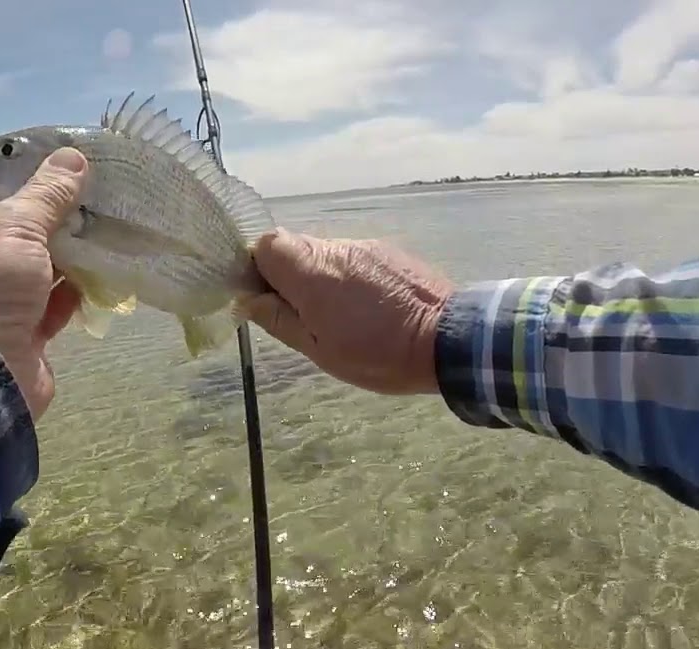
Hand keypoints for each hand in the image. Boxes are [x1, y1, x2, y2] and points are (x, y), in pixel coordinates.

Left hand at [0, 147, 87, 418]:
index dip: (27, 178)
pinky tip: (106, 272)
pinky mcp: (24, 334)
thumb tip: (72, 157)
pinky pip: (55, 305)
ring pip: (41, 270)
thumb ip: (47, 194)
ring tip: (112, 228)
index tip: (67, 166)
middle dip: (57, 218)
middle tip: (100, 195)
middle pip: (19, 232)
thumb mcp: (15, 225)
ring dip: (72, 255)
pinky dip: (77, 291)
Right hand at [240, 228, 453, 394]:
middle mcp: (335, 249)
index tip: (267, 298)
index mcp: (311, 272)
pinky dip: (347, 278)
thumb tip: (247, 300)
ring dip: (319, 279)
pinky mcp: (388, 251)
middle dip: (288, 276)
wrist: (450, 339)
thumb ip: (279, 319)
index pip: (265, 244)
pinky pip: (352, 258)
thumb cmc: (378, 354)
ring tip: (340, 316)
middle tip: (303, 314)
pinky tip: (366, 307)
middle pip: (293, 247)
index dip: (258, 268)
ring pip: (323, 253)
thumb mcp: (319, 350)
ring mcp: (364, 246)